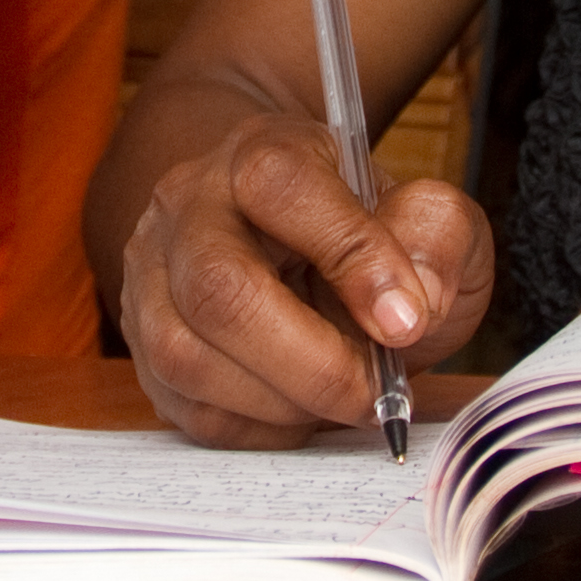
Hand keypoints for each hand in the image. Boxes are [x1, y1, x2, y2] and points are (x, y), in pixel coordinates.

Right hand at [116, 112, 490, 447]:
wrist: (302, 248)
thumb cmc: (369, 234)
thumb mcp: (428, 217)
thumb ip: (438, 239)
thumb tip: (412, 303)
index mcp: (263, 153)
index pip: (281, 187)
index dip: (351, 257)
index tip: (407, 319)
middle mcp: (189, 206)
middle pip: (217, 287)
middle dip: (312, 363)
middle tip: (375, 391)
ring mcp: (152, 276)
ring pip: (186, 356)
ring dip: (283, 401)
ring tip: (341, 396)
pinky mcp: (143, 347)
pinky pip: (189, 408)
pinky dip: (261, 428)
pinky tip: (303, 407)